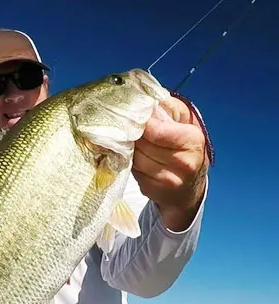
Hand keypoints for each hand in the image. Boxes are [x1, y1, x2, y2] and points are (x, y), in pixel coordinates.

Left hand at [133, 97, 207, 231]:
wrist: (189, 186)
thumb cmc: (187, 147)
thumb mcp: (187, 123)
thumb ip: (170, 109)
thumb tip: (148, 98)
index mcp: (192, 141)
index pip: (158, 131)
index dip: (143, 123)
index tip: (134, 115)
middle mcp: (181, 162)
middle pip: (143, 145)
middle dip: (134, 134)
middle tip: (126, 125)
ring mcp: (165, 179)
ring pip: (135, 158)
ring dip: (129, 148)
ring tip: (130, 139)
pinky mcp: (150, 189)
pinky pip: (132, 171)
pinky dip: (128, 161)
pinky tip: (131, 155)